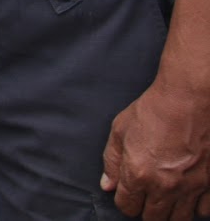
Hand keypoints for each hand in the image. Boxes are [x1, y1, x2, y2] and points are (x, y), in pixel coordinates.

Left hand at [101, 78, 209, 218]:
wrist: (188, 100)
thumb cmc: (153, 111)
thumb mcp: (120, 131)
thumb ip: (112, 162)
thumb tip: (108, 185)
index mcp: (138, 175)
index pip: (127, 207)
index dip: (125, 200)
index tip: (128, 192)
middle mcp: (165, 187)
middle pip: (153, 218)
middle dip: (146, 209)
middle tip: (146, 195)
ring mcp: (191, 187)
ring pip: (179, 219)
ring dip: (170, 210)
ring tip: (166, 196)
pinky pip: (204, 211)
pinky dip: (196, 206)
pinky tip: (189, 193)